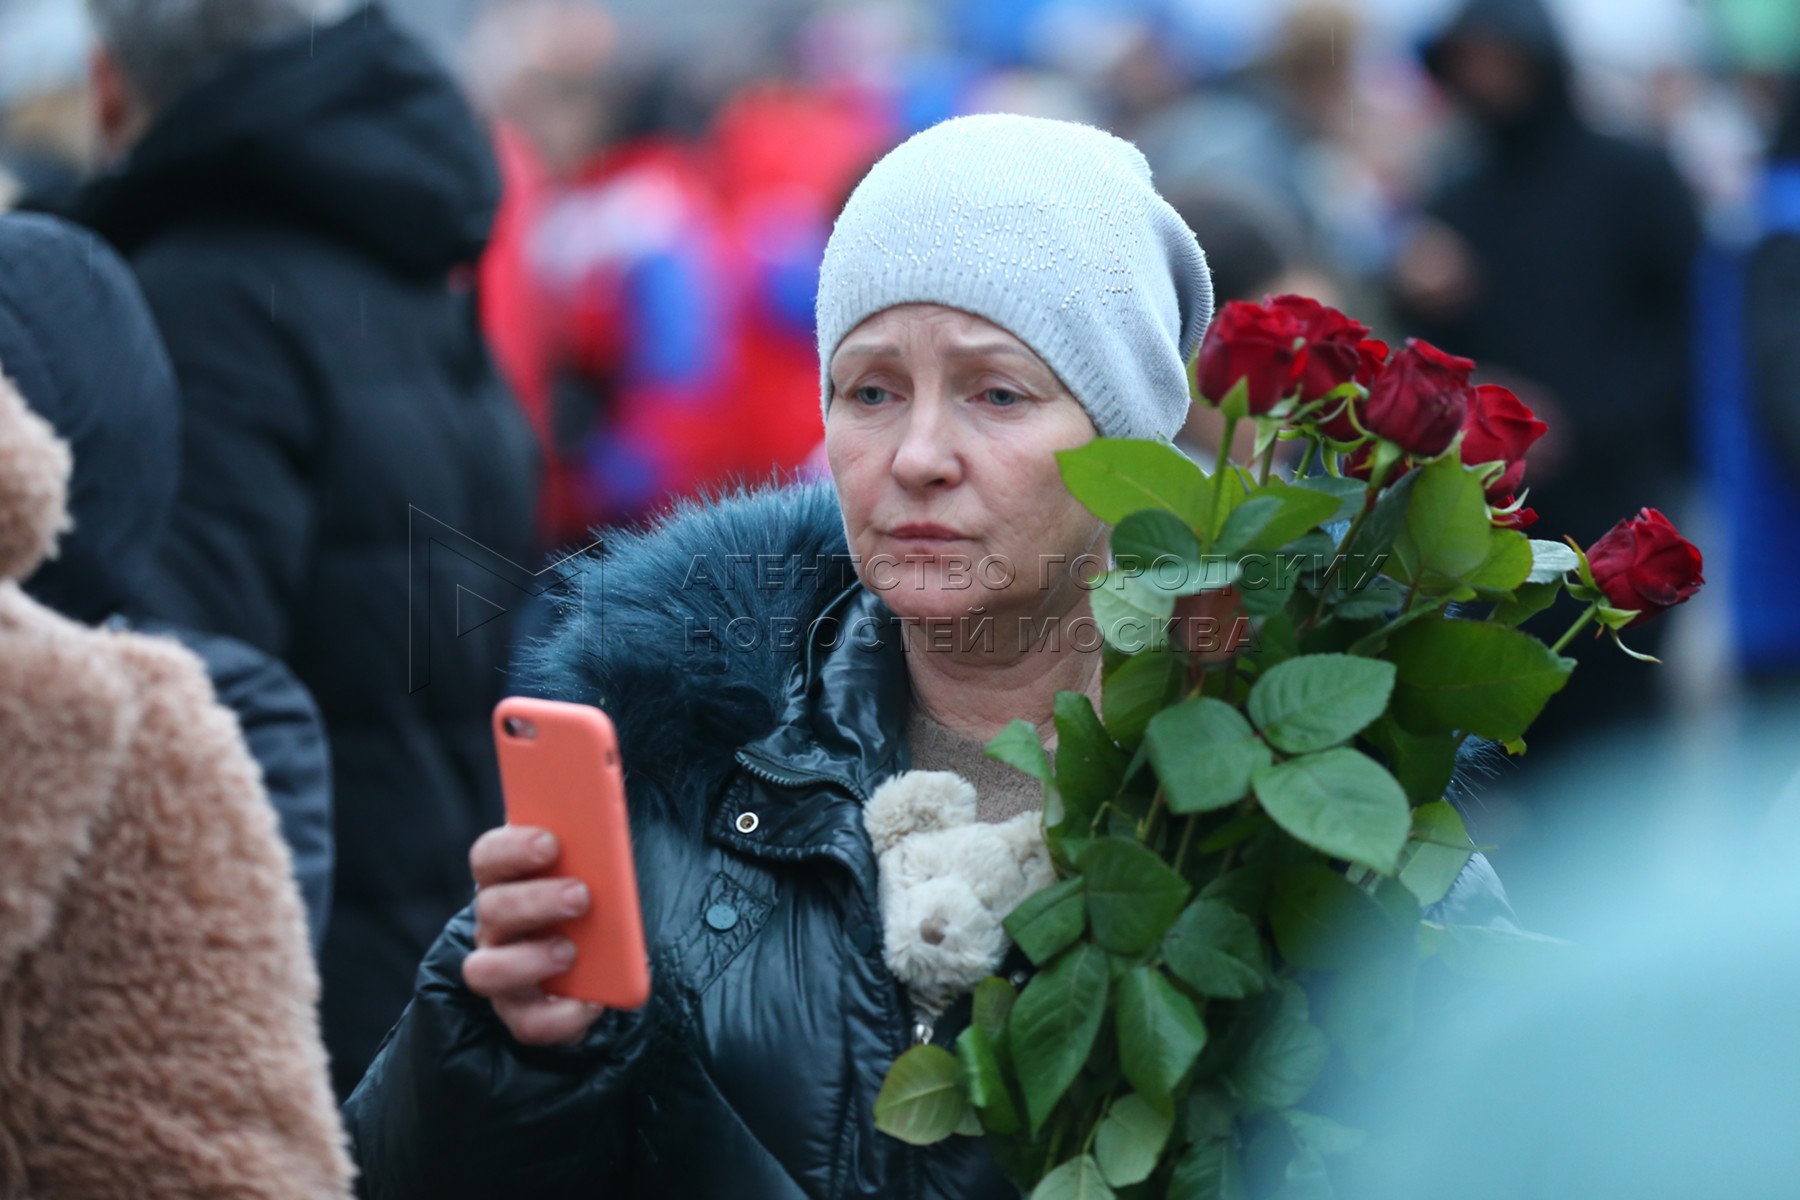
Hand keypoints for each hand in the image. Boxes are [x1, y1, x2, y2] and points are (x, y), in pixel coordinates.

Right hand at [463, 825, 604, 1045]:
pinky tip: (590, 1001)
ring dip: (530, 959)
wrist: (598, 969)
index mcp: (507, 880)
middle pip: (490, 909)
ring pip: (486, 971)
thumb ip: (593, 850)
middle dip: (534, 900)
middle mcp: (494, 926)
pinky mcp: (521, 1014)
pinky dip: (560, 1016)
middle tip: (581, 895)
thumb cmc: (590, 905)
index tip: (551, 842)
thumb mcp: (595, 871)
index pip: (488, 856)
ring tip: (571, 952)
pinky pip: (527, 1024)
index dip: (513, 847)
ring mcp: (501, 972)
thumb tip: (607, 824)